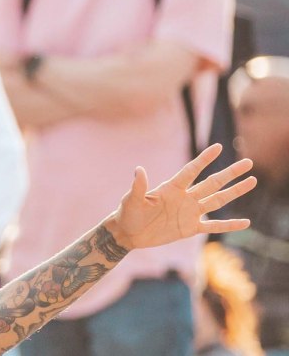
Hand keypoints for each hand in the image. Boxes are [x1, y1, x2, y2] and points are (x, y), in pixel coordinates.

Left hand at [104, 144, 255, 250]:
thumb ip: (138, 187)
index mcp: (171, 188)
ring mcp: (190, 213)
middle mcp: (185, 197)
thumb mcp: (131, 200)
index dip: (204, 159)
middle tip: (248, 163)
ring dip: (235, 192)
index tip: (218, 147)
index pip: (191, 171)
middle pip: (212, 183)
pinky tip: (246, 223)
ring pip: (217, 200)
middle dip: (230, 173)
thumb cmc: (127, 213)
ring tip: (252, 181)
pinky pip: (214, 226)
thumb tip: (138, 169)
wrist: (128, 233)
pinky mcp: (191, 228)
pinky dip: (229, 225)